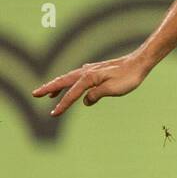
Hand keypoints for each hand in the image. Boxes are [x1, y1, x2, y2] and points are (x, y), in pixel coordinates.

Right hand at [31, 52, 150, 116]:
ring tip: (48, 93)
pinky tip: (70, 84)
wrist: (139, 63)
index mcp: (89, 78)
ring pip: (70, 78)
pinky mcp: (96, 70)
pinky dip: (70, 82)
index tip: (53, 114)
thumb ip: (96, 95)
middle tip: (35, 94)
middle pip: (64, 81)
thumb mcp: (113, 89)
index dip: (62, 105)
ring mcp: (91, 70)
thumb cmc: (128, 77)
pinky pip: (78, 77)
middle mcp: (87, 72)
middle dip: (49, 88)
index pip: (72, 94)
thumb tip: (84, 101)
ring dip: (58, 85)